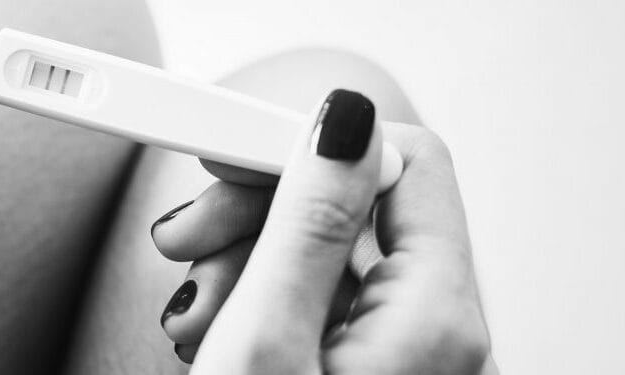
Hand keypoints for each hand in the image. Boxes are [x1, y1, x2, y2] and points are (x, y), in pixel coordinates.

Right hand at [152, 90, 494, 372]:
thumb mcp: (264, 343)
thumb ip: (308, 227)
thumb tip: (345, 127)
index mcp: (433, 318)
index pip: (406, 163)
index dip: (310, 150)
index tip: (233, 157)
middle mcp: (437, 337)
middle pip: (355, 216)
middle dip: (257, 219)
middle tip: (189, 239)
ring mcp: (406, 360)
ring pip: (327, 264)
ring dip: (246, 272)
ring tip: (194, 317)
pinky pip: (322, 312)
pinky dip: (263, 311)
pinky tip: (218, 335)